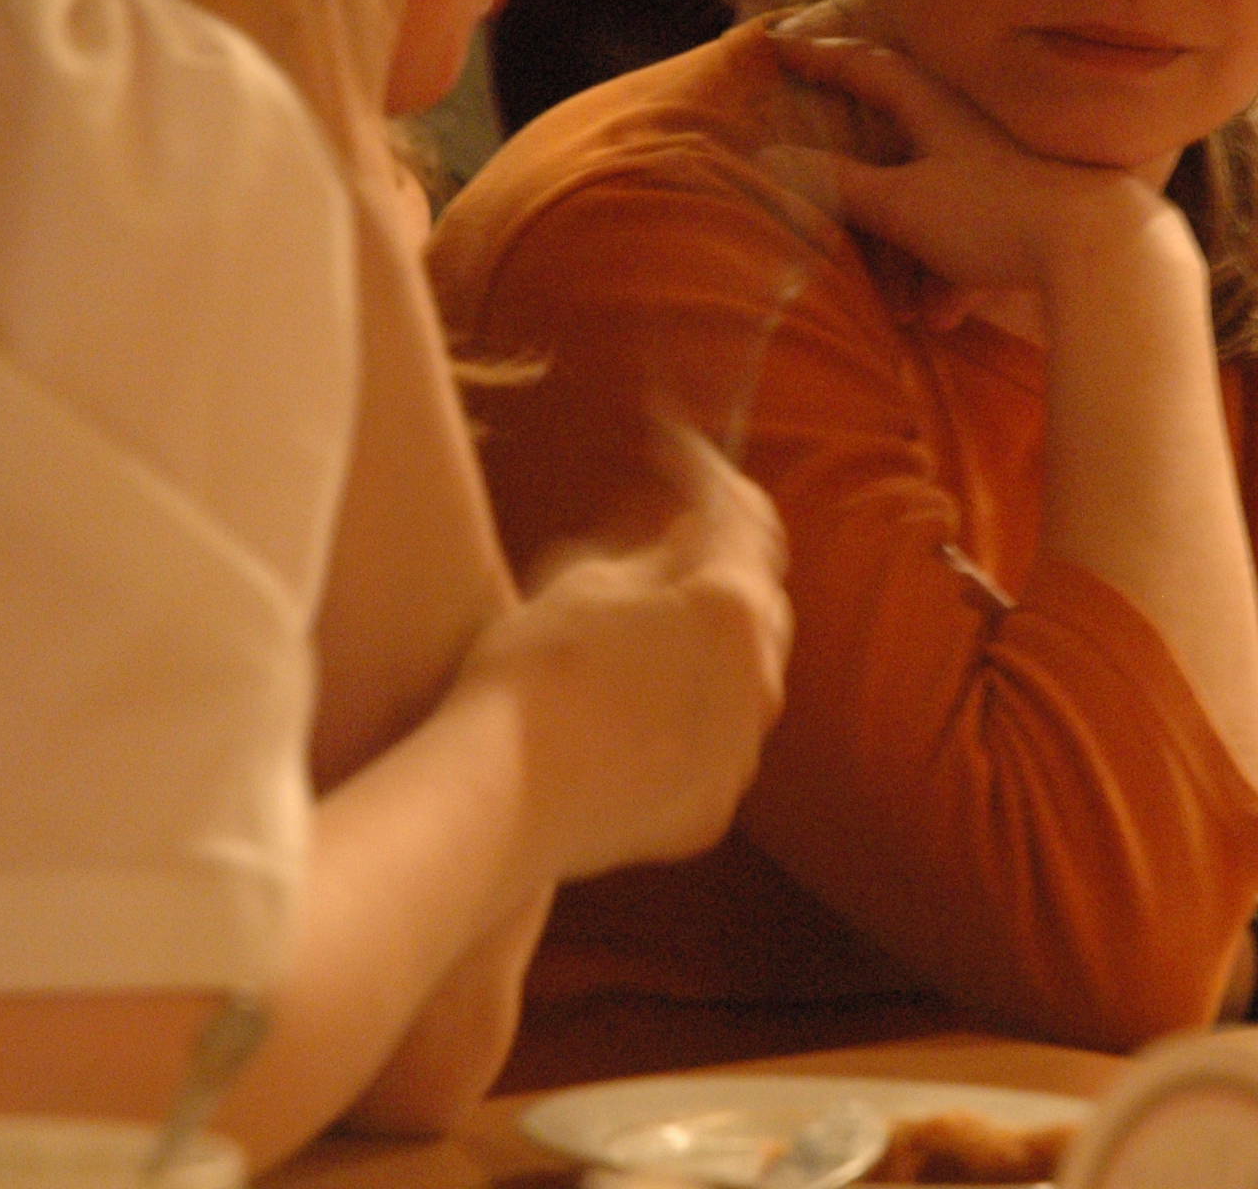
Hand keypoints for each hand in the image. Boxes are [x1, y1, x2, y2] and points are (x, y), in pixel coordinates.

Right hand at [463, 421, 791, 880]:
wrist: (498, 793)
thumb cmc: (534, 672)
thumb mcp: (587, 580)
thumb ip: (655, 552)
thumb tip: (689, 534)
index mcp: (733, 607)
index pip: (742, 515)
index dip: (709, 473)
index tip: (682, 451)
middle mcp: (760, 679)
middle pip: (756, 600)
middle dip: (717, 567)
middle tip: (665, 540)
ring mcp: (742, 750)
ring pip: (741, 679)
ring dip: (704, 649)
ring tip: (639, 635)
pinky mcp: (714, 805)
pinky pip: (713, 744)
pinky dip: (686, 718)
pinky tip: (629, 713)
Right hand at [759, 29, 1178, 319]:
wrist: (1104, 248)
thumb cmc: (998, 215)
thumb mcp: (902, 203)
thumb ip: (836, 185)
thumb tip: (769, 162)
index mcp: (940, 108)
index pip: (868, 68)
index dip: (820, 58)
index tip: (779, 47)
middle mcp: (975, 128)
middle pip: (904, 131)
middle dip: (863, 161)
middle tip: (824, 160)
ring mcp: (1009, 166)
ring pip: (941, 197)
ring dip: (913, 246)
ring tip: (900, 299)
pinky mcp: (1039, 207)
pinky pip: (979, 234)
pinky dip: (955, 270)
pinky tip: (949, 315)